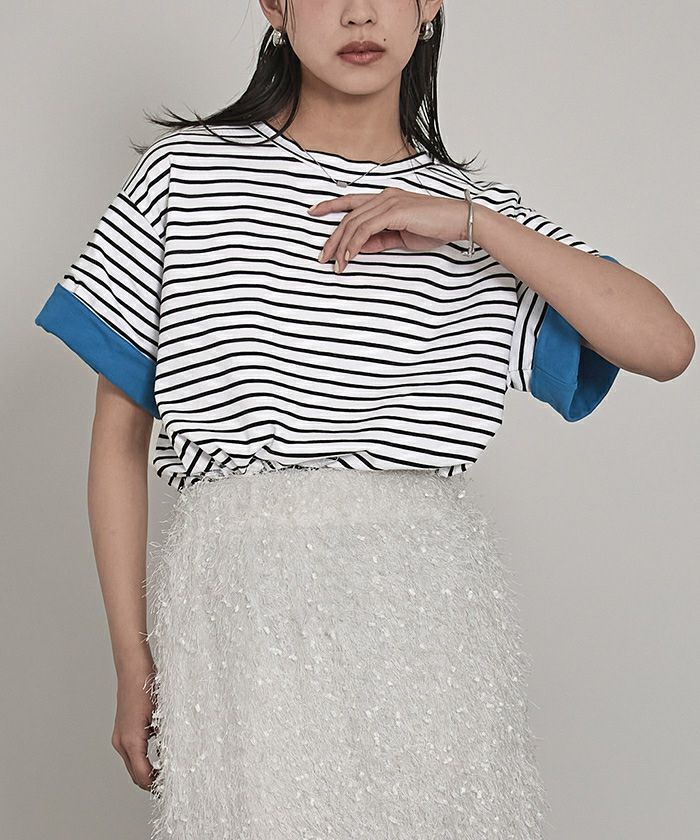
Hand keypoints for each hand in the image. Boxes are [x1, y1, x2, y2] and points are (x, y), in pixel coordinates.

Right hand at [112, 659, 157, 791]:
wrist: (133, 670)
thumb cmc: (148, 688)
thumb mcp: (162, 716)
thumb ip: (167, 738)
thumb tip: (177, 755)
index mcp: (132, 741)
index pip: (142, 775)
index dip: (155, 785)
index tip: (169, 788)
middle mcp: (122, 742)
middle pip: (135, 774)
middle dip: (151, 781)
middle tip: (169, 785)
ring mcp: (120, 737)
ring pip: (133, 764)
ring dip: (147, 770)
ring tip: (165, 772)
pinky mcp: (122, 731)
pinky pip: (132, 752)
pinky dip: (143, 758)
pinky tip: (159, 753)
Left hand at [307, 186, 470, 272]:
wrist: (458, 221)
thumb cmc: (435, 228)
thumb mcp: (401, 236)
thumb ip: (380, 240)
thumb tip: (359, 248)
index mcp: (385, 199)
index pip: (352, 202)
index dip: (331, 205)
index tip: (314, 212)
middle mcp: (384, 197)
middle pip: (349, 216)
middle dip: (332, 238)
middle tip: (322, 257)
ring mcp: (389, 202)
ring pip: (354, 223)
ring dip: (342, 246)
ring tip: (335, 264)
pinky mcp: (394, 211)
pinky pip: (366, 229)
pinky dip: (354, 244)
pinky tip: (349, 257)